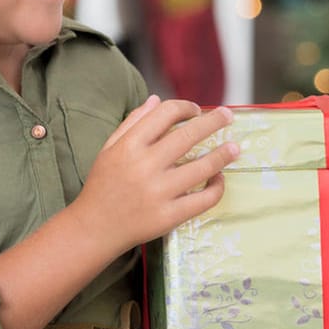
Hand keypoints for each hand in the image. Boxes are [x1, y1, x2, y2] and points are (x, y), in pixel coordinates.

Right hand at [74, 96, 238, 251]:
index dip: (185, 107)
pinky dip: (216, 187)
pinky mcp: (169, 216)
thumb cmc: (103, 186)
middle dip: (214, 122)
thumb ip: (133, 122)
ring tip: (235, 148)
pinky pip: (203, 199)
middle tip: (228, 116)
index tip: (197, 110)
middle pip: (188, 136)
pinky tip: (219, 179)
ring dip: (223, 154)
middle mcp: (145, 166)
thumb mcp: (109, 148)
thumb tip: (156, 99)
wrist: (94, 228)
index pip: (165, 114)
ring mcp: (158, 192)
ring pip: (202, 167)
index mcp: (129, 146)